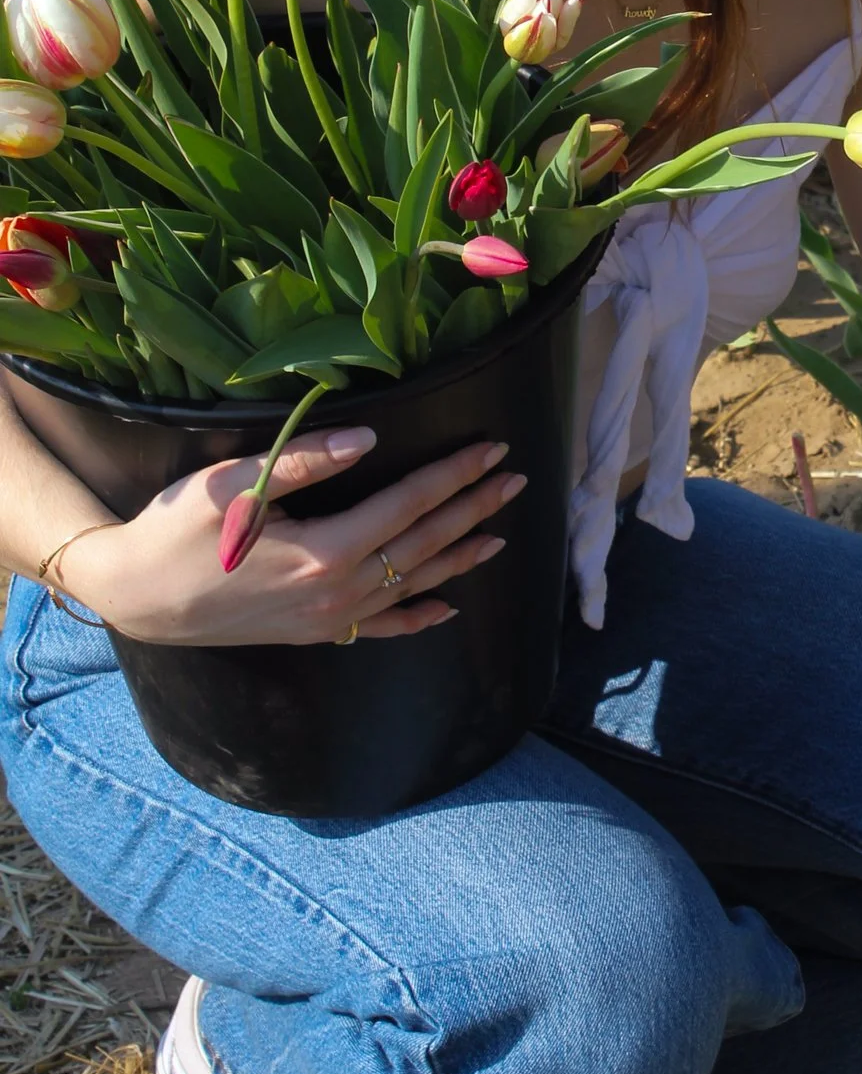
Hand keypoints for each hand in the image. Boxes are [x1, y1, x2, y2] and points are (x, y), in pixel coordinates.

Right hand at [55, 430, 524, 646]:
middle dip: (472, 508)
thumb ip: (306, 462)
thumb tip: (369, 439)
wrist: (134, 596)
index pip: (409, 503)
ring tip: (499, 532)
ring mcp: (328, 619)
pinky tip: (446, 608)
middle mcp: (337, 591)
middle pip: (422, 543)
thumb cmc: (177, 531)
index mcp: (325, 550)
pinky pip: (379, 629)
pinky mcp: (313, 634)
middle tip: (514, 479)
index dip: (454, 474)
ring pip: (411, 585)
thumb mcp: (234, 484)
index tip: (492, 449)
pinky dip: (417, 617)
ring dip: (458, 557)